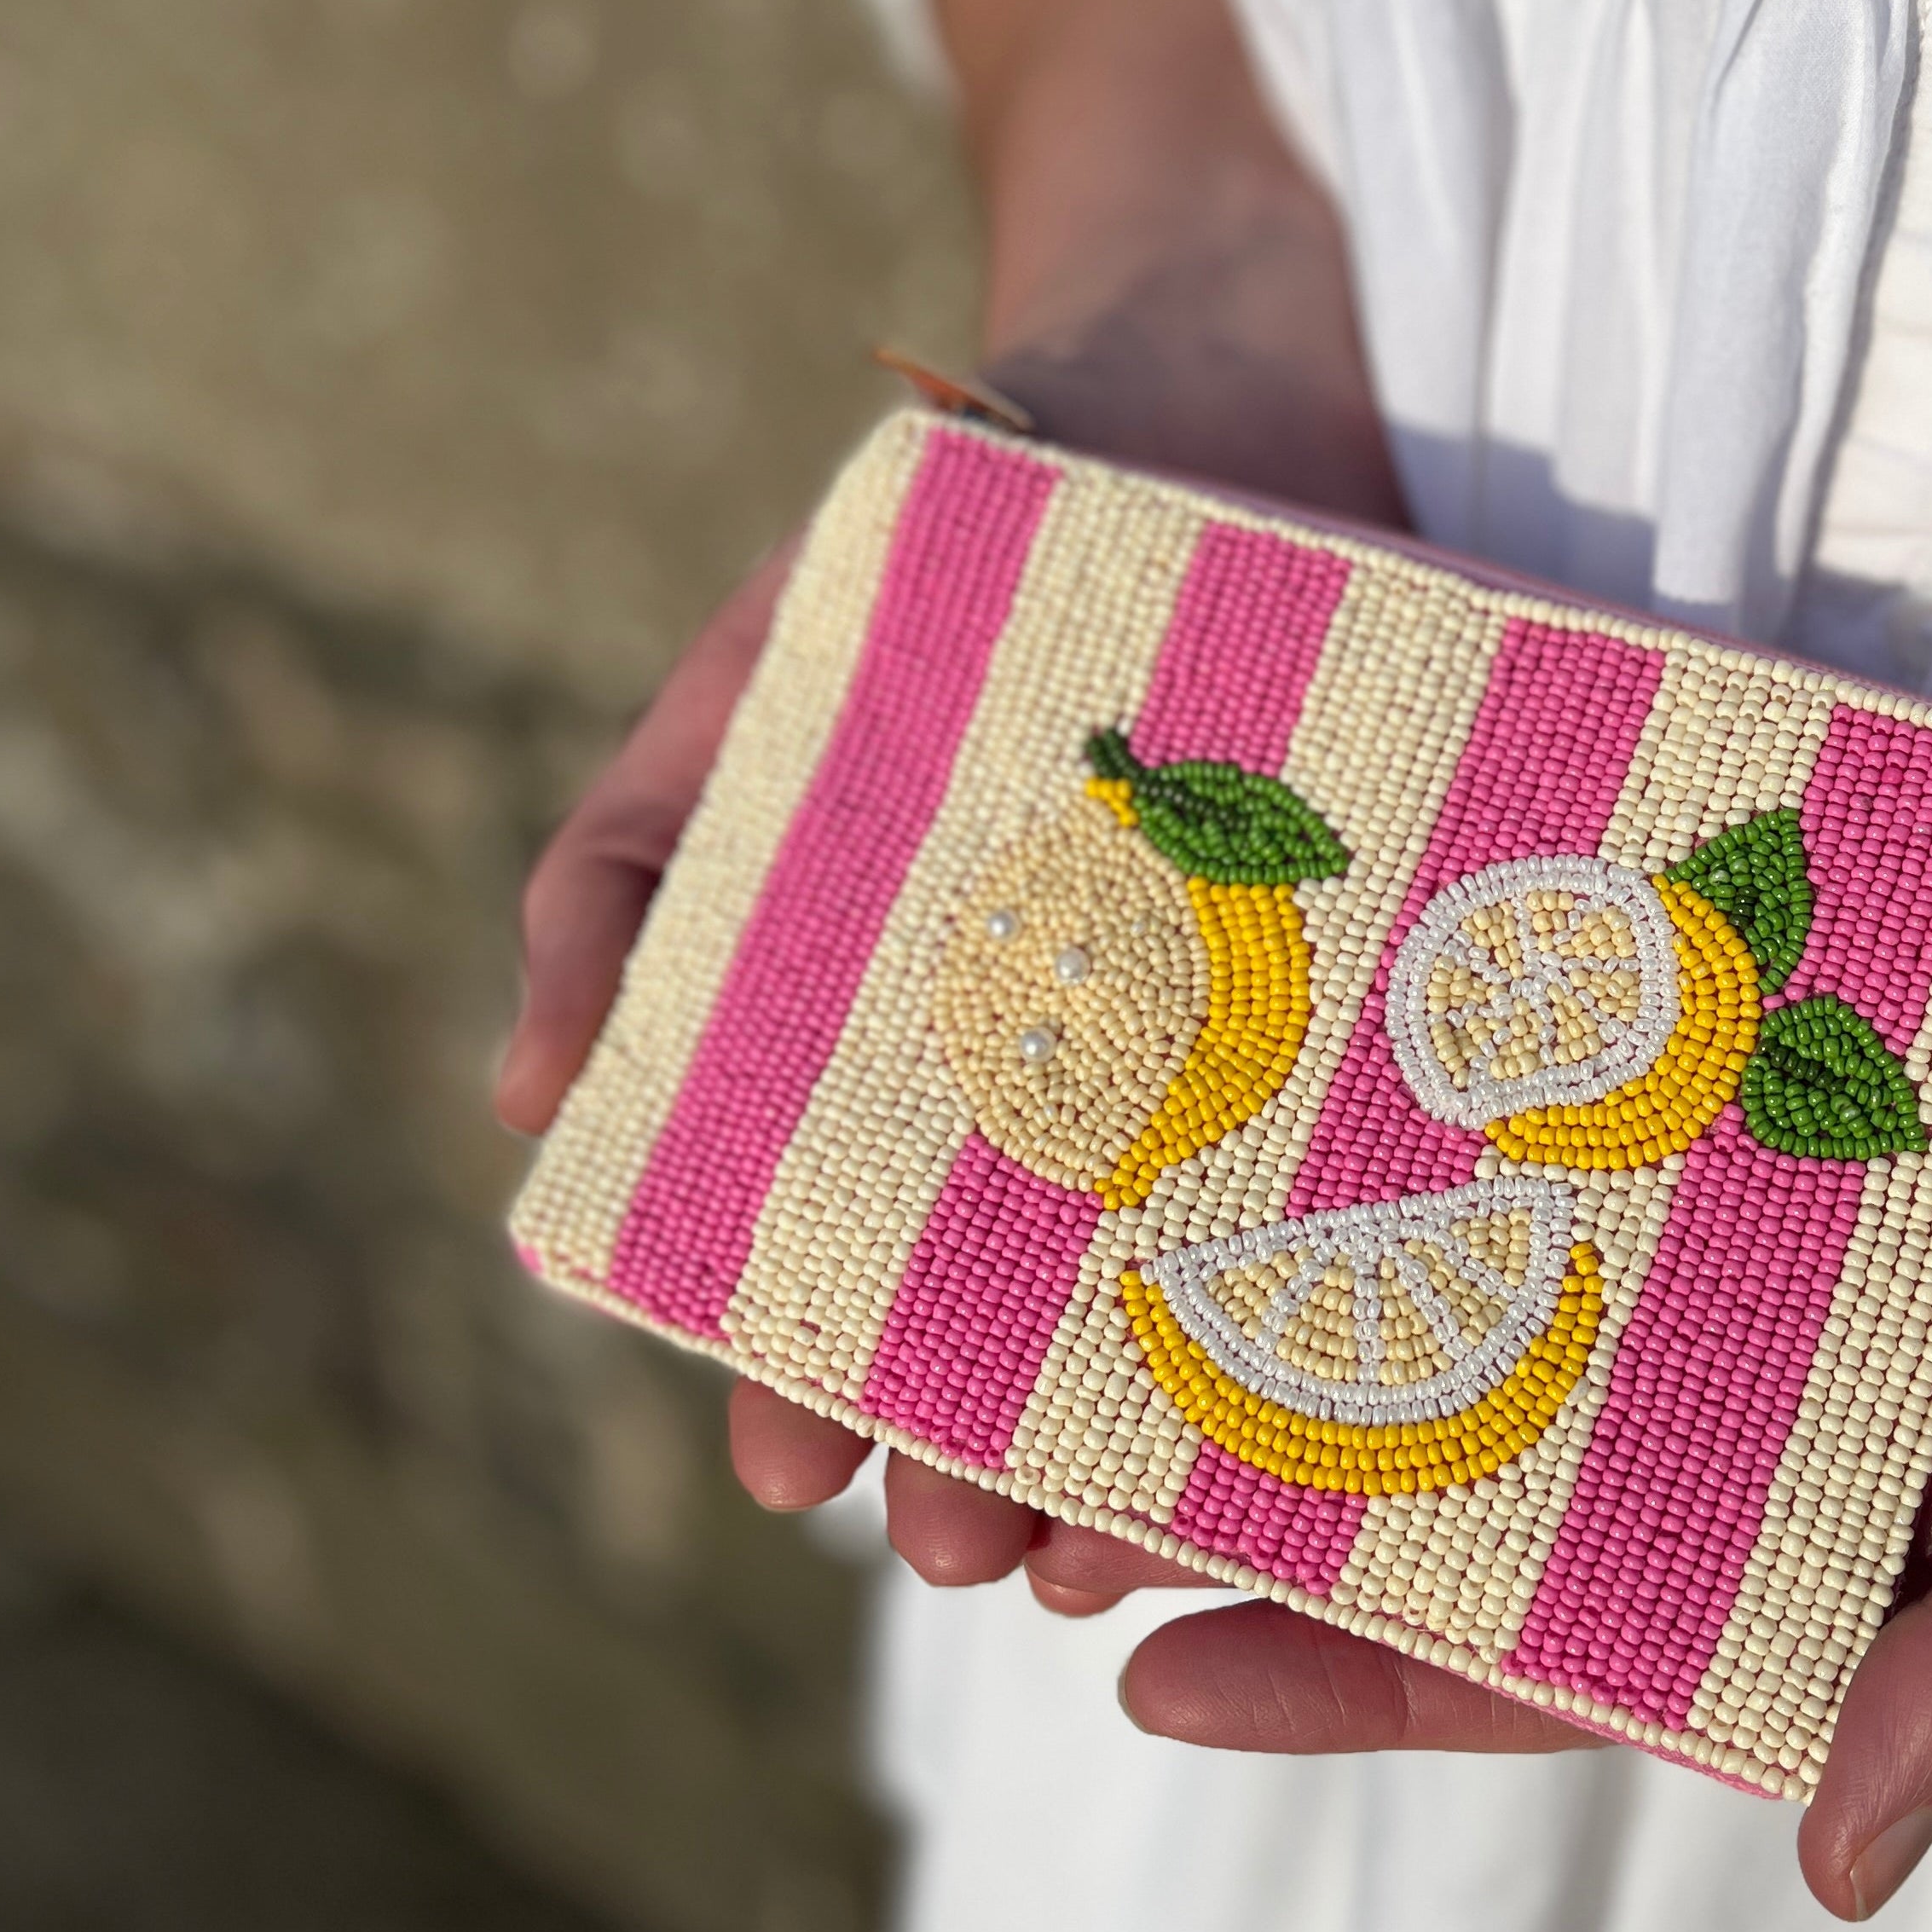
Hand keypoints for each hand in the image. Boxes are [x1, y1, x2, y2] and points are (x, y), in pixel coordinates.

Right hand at [500, 0, 1400, 1596]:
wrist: (1206, 371)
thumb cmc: (952, 556)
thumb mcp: (743, 700)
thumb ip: (623, 886)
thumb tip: (517, 1123)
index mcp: (945, 1049)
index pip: (861, 1255)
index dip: (813, 1371)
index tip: (796, 1480)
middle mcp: (1114, 1082)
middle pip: (1033, 1306)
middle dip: (988, 1445)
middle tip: (977, 1560)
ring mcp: (1268, 1052)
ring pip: (1203, 1284)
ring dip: (1152, 1424)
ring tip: (1127, 1536)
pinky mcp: (1413, 999)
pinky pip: (1382, 1175)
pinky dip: (1346, 1280)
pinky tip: (1335, 1383)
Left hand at [1054, 635, 1931, 1901]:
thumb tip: (1841, 1860)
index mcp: (1848, 1473)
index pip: (1570, 1623)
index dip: (1360, 1669)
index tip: (1148, 1674)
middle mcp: (1737, 1331)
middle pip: (1445, 1445)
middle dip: (1241, 1487)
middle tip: (1004, 1511)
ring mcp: (1695, 1156)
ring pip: (1427, 1258)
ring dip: (1248, 1293)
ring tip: (1028, 1320)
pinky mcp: (1685, 989)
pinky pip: (1483, 1060)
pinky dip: (1352, 1087)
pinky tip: (1195, 1087)